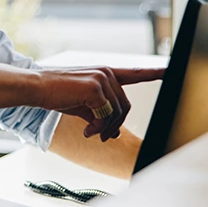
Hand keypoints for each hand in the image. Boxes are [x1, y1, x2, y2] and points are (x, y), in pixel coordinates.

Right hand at [39, 67, 164, 141]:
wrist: (37, 88)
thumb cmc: (57, 95)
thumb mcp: (82, 106)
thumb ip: (101, 116)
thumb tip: (113, 134)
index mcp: (105, 74)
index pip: (136, 73)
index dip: (155, 73)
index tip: (171, 70)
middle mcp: (107, 73)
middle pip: (125, 106)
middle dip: (114, 125)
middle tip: (100, 136)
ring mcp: (102, 78)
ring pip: (117, 113)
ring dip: (104, 129)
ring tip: (89, 133)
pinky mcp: (96, 88)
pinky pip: (106, 115)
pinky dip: (97, 128)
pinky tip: (85, 131)